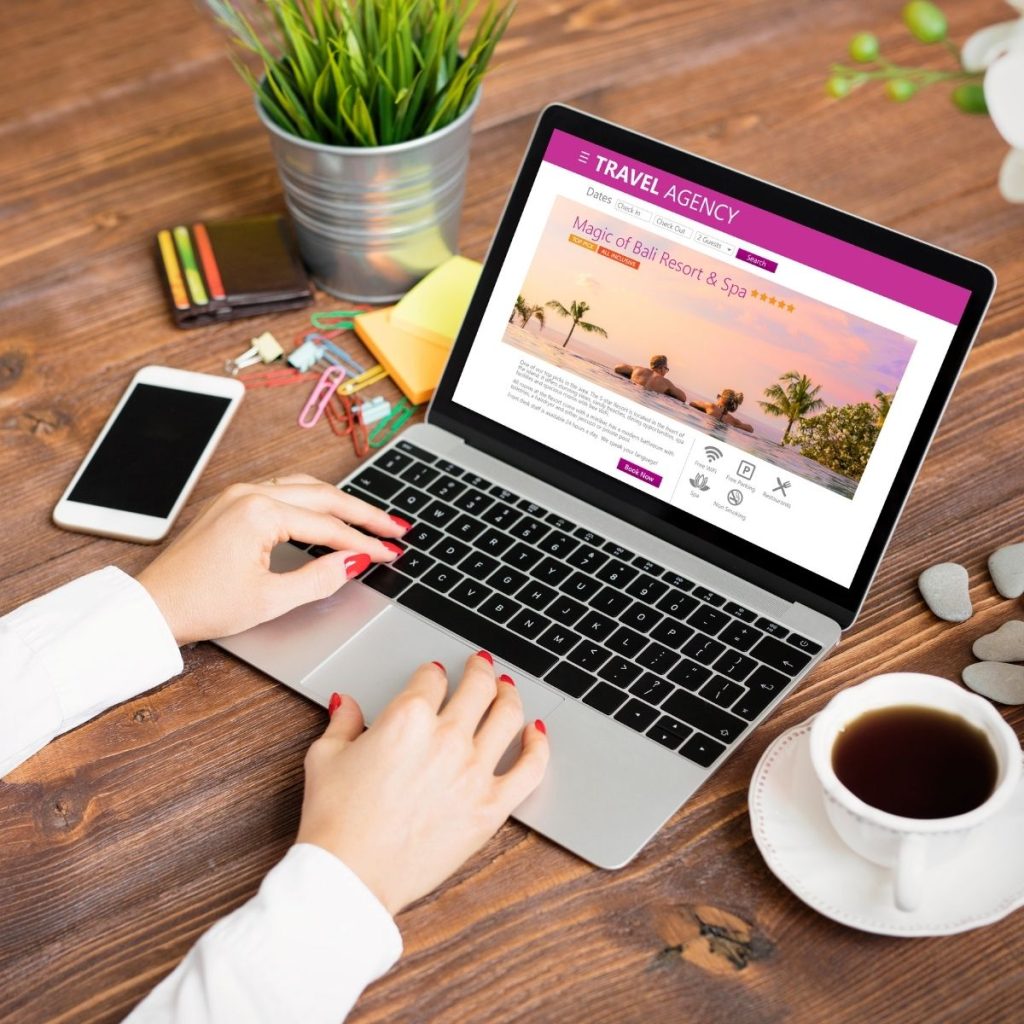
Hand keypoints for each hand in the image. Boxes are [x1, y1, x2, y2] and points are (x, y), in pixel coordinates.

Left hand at [137, 474, 409, 644]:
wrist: (154, 607)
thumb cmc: (202, 605)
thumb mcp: (271, 599)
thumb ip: (320, 577)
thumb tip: (354, 561)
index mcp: (260, 512)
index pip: (329, 526)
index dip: (366, 542)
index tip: (392, 552)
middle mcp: (251, 492)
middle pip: (324, 496)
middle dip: (364, 514)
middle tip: (396, 528)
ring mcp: (240, 493)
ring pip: (306, 487)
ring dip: (341, 503)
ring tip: (371, 519)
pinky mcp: (233, 502)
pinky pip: (285, 490)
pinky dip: (315, 501)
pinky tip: (330, 513)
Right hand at [296, 653, 549, 914]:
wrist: (351, 876)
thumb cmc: (335, 821)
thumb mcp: (325, 757)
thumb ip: (343, 722)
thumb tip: (346, 703)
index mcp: (407, 719)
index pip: (431, 678)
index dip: (433, 671)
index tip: (434, 673)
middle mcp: (446, 738)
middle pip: (477, 687)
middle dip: (479, 669)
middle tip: (481, 665)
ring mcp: (473, 772)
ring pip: (508, 716)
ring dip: (509, 695)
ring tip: (507, 689)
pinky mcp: (490, 807)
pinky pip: (530, 768)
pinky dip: (538, 745)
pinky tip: (536, 733)